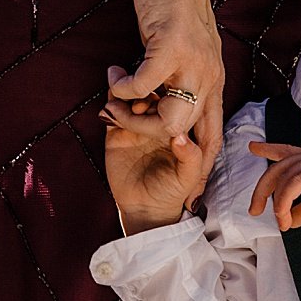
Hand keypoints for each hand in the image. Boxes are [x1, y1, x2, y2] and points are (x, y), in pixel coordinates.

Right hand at [101, 107, 205, 235]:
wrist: (145, 209)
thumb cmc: (172, 191)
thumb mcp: (188, 176)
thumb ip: (190, 157)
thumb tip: (180, 136)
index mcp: (176, 127)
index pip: (173, 102)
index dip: (168, 96)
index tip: (162, 100)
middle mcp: (156, 123)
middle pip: (150, 95)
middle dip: (145, 91)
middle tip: (140, 102)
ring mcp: (135, 126)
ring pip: (130, 100)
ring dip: (126, 95)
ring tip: (124, 101)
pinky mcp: (116, 134)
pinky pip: (111, 114)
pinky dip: (110, 106)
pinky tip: (110, 108)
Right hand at [107, 0, 224, 209]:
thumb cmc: (174, 4)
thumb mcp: (185, 48)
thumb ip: (175, 77)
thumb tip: (154, 103)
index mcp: (214, 80)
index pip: (214, 136)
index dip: (197, 166)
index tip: (179, 188)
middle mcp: (210, 76)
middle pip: (189, 137)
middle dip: (152, 142)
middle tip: (121, 123)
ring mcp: (193, 63)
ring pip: (170, 119)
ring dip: (135, 118)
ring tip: (115, 101)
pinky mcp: (171, 47)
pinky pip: (144, 85)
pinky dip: (124, 88)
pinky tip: (114, 76)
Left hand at [247, 141, 300, 231]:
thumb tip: (288, 219)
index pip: (286, 151)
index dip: (269, 149)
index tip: (254, 147)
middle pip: (277, 167)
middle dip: (262, 189)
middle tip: (255, 209)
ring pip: (283, 175)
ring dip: (276, 201)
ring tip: (279, 220)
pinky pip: (294, 182)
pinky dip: (285, 200)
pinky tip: (285, 214)